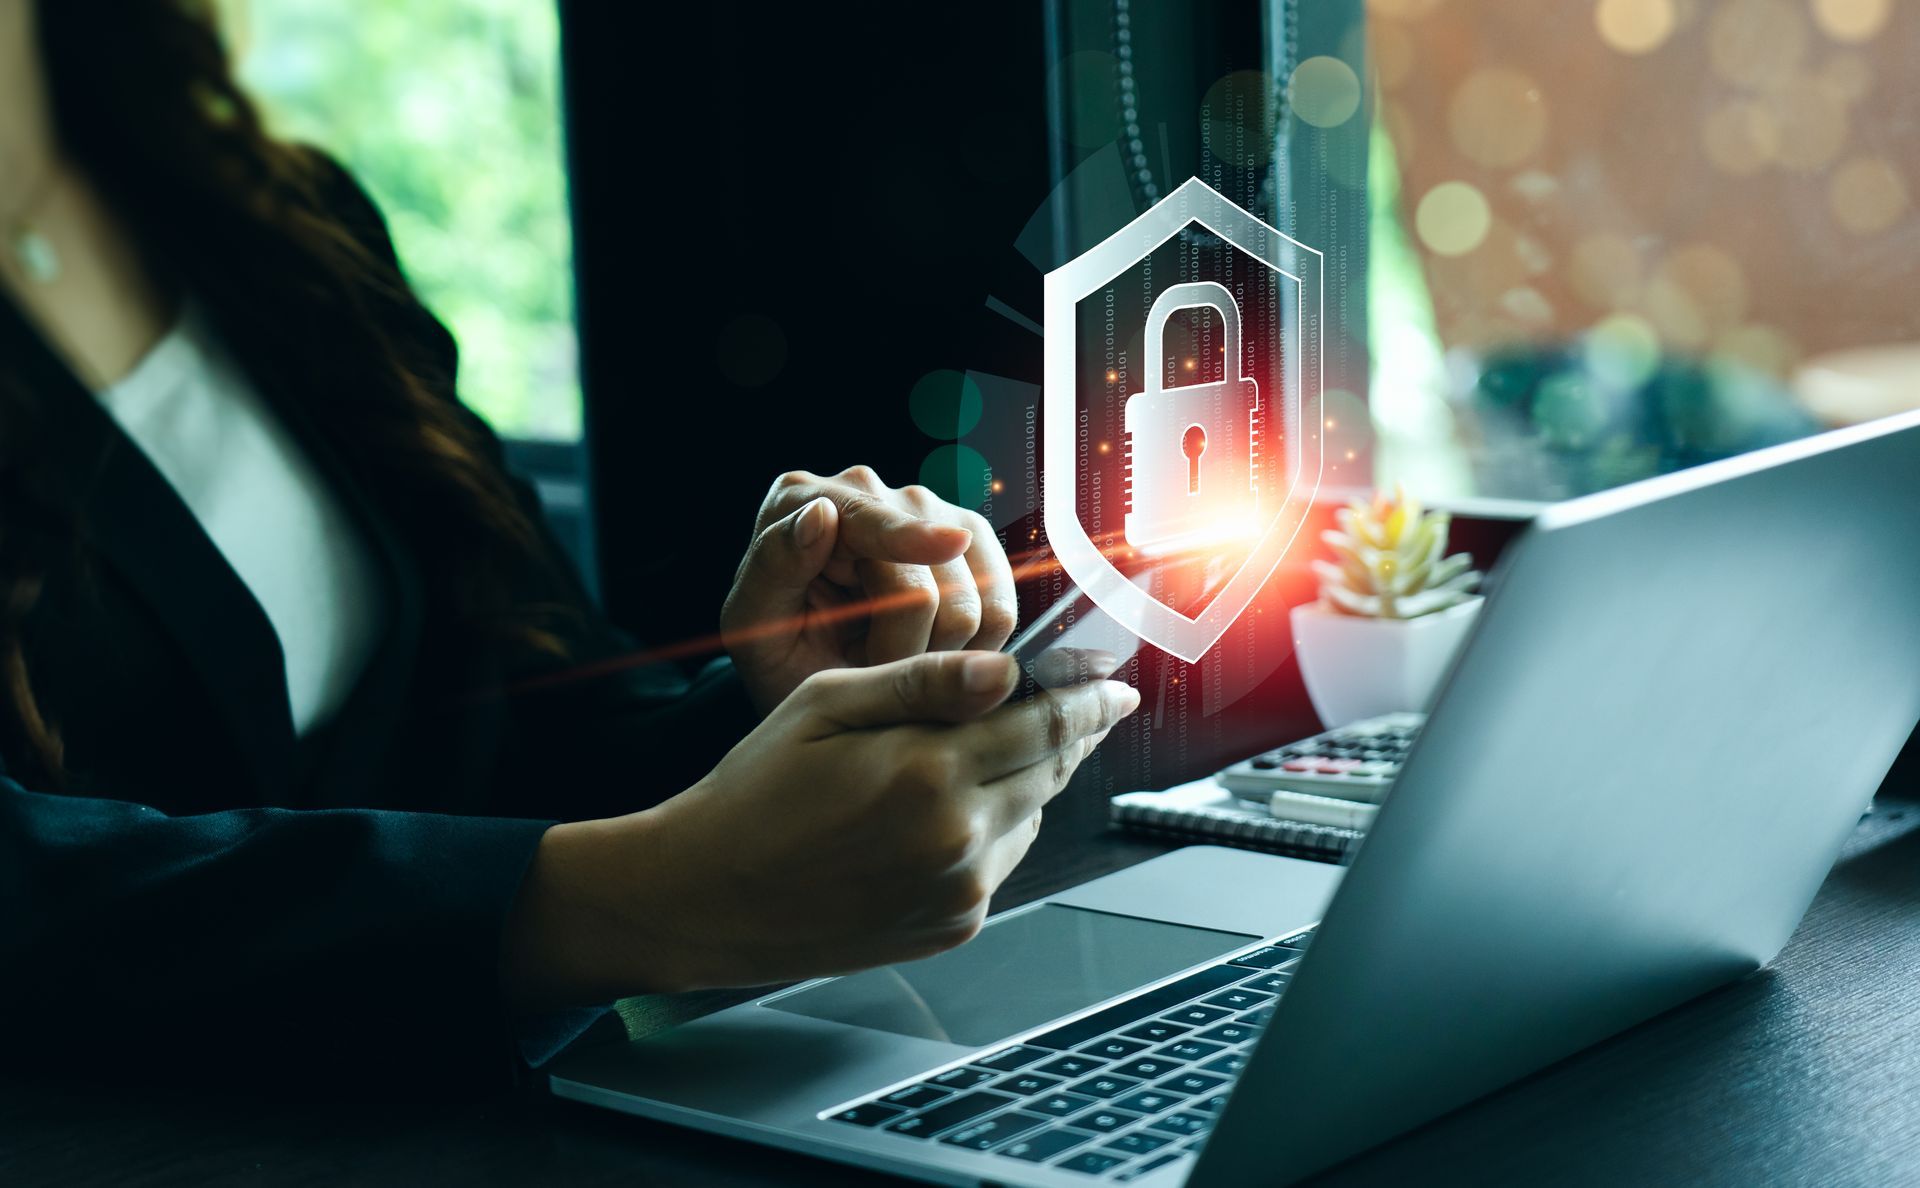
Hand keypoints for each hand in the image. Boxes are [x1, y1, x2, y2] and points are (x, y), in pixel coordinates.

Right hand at [499, 651, 1139, 1004]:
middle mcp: (957, 838)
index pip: (1045, 726)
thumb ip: (924, 683)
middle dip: (1065, 734)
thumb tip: (1007, 670)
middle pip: (1049, 770)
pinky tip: (935, 814)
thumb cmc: (756, 793)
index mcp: (928, 772)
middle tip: (1066, 706)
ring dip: (1020, 782)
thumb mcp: (826, 705)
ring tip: (962, 762)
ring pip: (1029, 816)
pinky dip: (990, 829)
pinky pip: (999, 862)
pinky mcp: (952, 925)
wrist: (710, 895)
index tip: (1117, 685)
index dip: (1090, 701)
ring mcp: (959, 890)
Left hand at [720, 467, 1018, 713]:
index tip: (950, 544)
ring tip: (892, 656)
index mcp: (804, 498)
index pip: (870, 519)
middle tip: (864, 663)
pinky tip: (931, 651)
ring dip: (937, 651)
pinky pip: (1003, 606)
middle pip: (928, 575)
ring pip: (974, 598)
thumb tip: (820, 513)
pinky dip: (973, 647)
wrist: (814, 678)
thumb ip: (774, 566)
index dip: (909, 536)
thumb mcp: (752, 622)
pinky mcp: (973, 544)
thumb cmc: (778, 652)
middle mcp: (871, 491)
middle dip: (902, 643)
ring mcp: (929, 511)